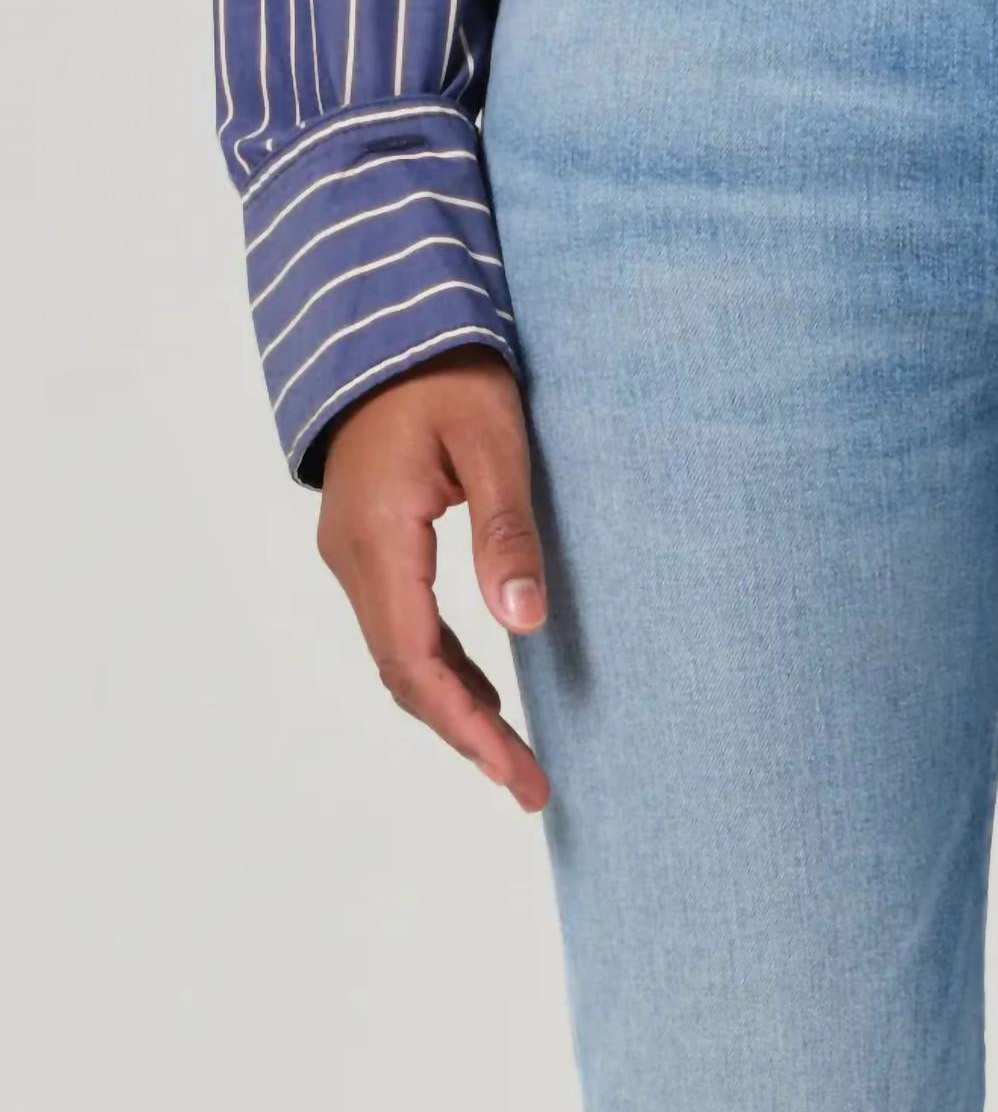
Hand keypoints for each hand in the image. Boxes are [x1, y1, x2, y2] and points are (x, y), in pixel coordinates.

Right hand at [316, 346, 549, 810]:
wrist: (388, 326)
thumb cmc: (446, 373)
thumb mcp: (492, 441)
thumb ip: (506, 530)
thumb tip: (525, 622)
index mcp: (379, 538)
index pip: (418, 662)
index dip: (469, 727)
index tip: (519, 774)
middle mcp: (353, 557)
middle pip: (404, 674)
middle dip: (466, 734)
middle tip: (530, 785)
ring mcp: (353, 552)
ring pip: (399, 656)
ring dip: (454, 707)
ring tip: (514, 758)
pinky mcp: (369, 544)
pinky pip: (400, 626)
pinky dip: (441, 668)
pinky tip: (483, 692)